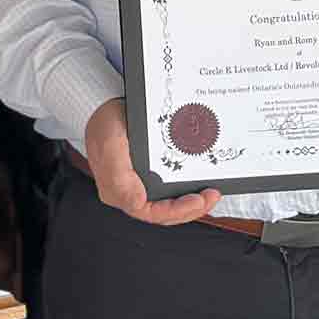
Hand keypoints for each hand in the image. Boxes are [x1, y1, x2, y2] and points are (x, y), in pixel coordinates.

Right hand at [83, 98, 219, 224]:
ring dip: (193, 201)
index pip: (152, 212)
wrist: (105, 105)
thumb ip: (120, 177)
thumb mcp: (110, 146)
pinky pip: (172, 187)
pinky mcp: (151, 173)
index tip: (198, 200)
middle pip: (166, 212)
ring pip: (171, 202)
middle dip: (192, 208)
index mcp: (120, 193)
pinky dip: (188, 188)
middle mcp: (132, 192)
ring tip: (212, 192)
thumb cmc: (105, 124)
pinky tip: (202, 182)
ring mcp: (142, 183)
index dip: (177, 210)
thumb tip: (137, 202)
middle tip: (213, 196)